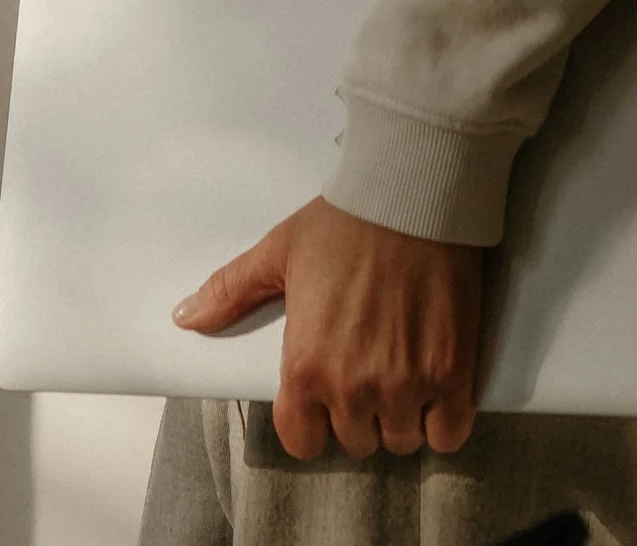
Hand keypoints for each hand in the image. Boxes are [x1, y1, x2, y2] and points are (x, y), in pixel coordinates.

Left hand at [173, 195, 482, 458]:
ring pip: (401, 439)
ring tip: (404, 374)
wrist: (412, 195)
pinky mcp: (451, 374)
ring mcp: (406, 385)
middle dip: (360, 414)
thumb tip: (184, 318)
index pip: (302, 440)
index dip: (312, 421)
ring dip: (402, 415)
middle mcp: (353, 387)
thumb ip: (231, 291)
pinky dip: (444, 419)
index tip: (325, 399)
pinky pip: (448, 434)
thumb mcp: (279, 251)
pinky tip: (438, 387)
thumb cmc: (344, 221)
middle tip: (369, 372)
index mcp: (306, 366)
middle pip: (356, 440)